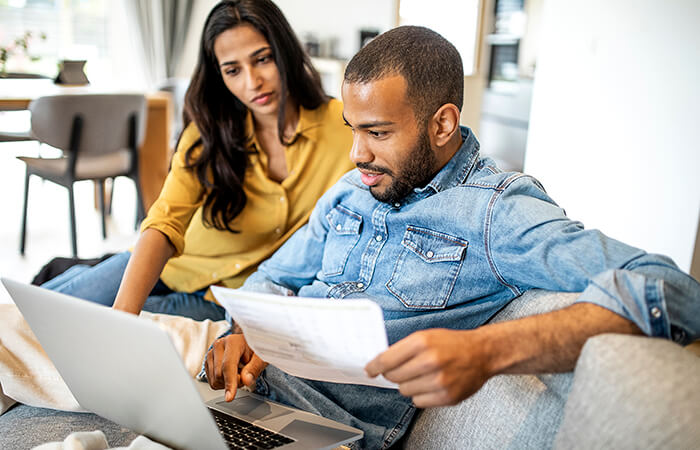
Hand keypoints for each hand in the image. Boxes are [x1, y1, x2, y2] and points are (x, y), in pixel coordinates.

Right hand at [205, 334, 267, 401]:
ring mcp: (211, 354)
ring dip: (228, 383)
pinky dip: (223, 383)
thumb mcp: (261, 357)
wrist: (247, 344)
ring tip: (239, 372)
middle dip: (234, 382)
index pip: (228, 365)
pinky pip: (212, 382)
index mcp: (232, 341)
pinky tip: (231, 374)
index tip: (230, 397)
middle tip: (246, 374)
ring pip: (215, 380)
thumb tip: (246, 380)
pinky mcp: (207, 362)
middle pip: (220, 375)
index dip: (230, 383)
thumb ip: (254, 368)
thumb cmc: (254, 349)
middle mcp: (218, 346)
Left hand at [365, 328, 490, 407]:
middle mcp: (430, 360)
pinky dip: (421, 395)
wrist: (482, 353)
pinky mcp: (447, 396)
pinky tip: (430, 385)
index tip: (370, 370)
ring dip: (409, 385)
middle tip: (403, 370)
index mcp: (422, 341)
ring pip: (405, 391)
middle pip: (393, 377)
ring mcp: (439, 380)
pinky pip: (418, 402)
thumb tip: (380, 364)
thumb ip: (403, 349)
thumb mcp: (426, 336)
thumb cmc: (452, 344)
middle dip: (394, 374)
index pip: (386, 360)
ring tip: (422, 375)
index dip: (375, 366)